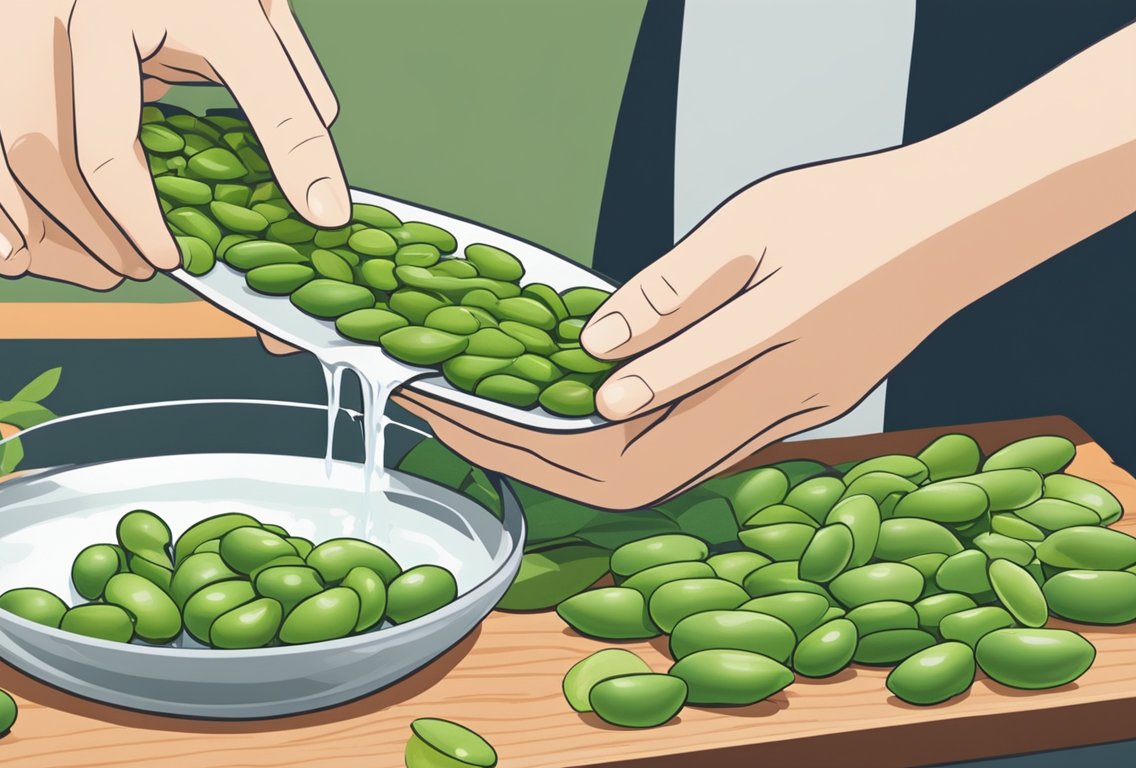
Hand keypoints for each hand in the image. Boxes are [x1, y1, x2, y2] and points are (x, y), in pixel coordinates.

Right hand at [0, 0, 348, 289]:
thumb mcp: (253, 23)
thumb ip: (287, 110)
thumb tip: (322, 209)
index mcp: (109, 9)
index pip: (104, 139)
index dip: (133, 217)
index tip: (170, 260)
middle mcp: (29, 11)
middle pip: (30, 153)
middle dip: (83, 232)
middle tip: (135, 270)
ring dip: (22, 235)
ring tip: (88, 271)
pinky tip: (6, 254)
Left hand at [396, 146, 989, 508]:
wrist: (958, 228)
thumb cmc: (859, 211)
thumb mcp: (752, 225)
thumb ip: (671, 296)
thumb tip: (591, 350)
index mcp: (759, 362)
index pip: (613, 431)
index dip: (518, 427)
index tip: (446, 400)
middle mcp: (768, 412)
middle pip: (625, 482)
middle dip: (521, 458)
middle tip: (443, 414)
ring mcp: (781, 421)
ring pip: (654, 477)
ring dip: (562, 458)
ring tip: (488, 415)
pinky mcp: (787, 412)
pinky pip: (687, 450)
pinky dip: (616, 443)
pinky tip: (573, 409)